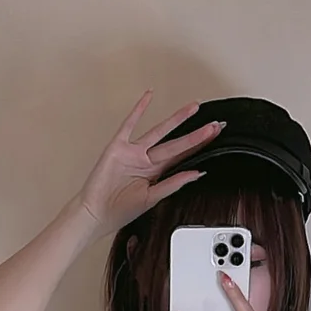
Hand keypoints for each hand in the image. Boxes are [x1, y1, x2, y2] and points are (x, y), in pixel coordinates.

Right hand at [78, 90, 226, 237]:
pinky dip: (139, 110)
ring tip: (193, 108)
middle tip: (215, 125)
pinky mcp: (118, 147)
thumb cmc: (117, 212)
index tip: (215, 138)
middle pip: (176, 145)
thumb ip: (172, 184)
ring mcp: (133, 153)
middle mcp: (146, 162)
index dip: (199, 147)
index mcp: (154, 175)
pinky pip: (130, 124)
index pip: (182, 158)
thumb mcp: (150, 199)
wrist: (94, 214)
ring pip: (159, 131)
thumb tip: (195, 173)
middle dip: (196, 135)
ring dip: (176, 120)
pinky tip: (148, 96)